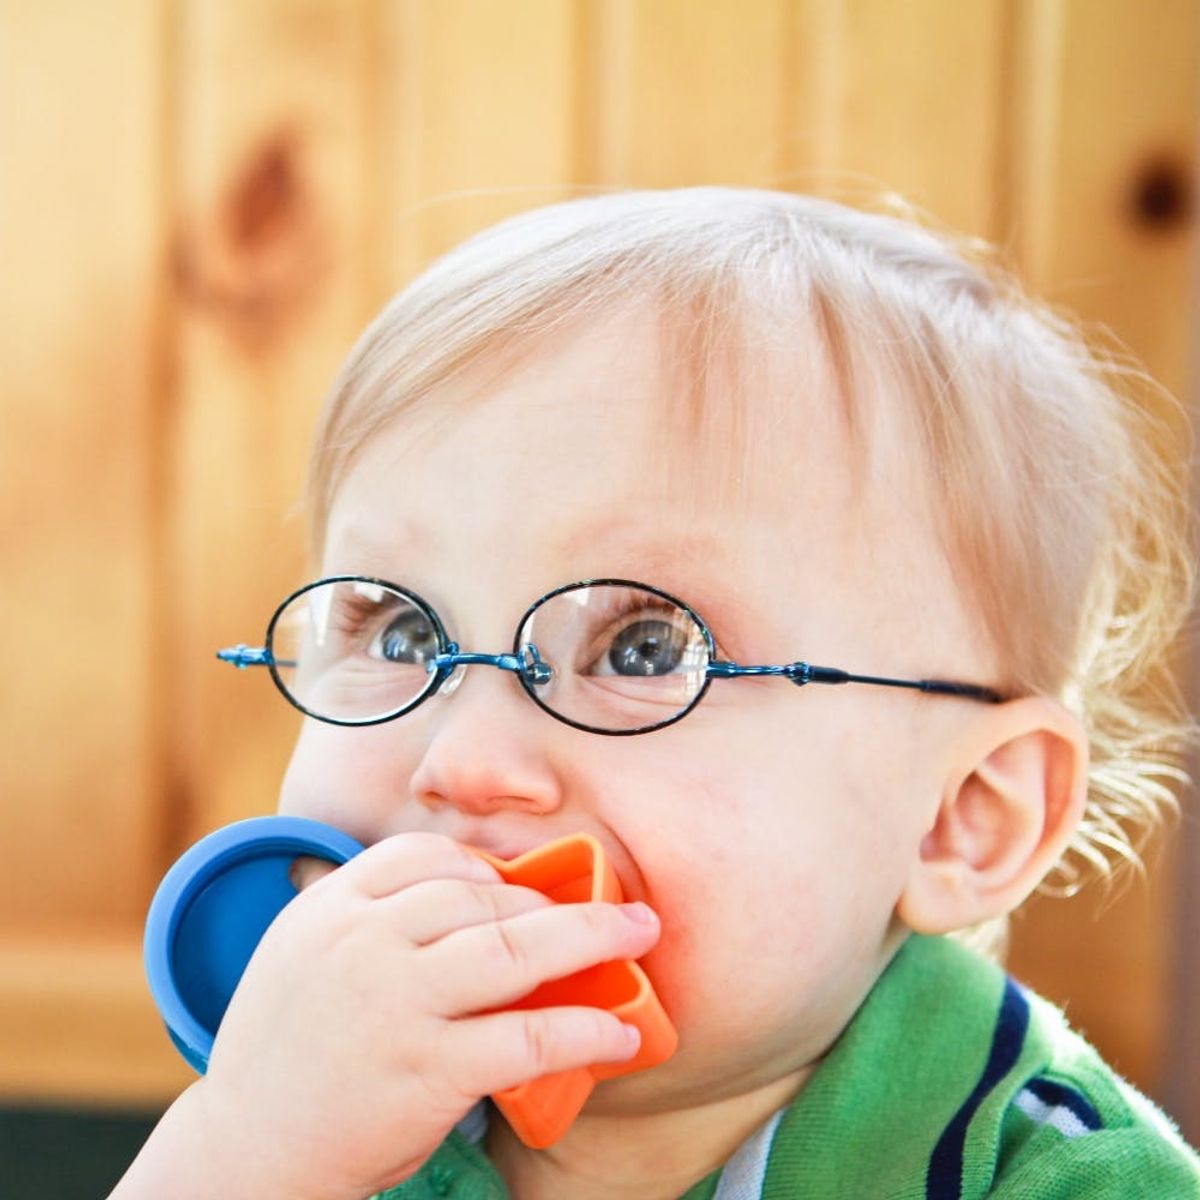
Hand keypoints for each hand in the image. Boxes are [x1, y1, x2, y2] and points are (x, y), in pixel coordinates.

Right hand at [187, 832, 660, 1199]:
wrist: (246, 1152)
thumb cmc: (286, 1053)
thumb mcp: (303, 956)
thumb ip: (370, 917)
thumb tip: (468, 893)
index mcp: (332, 908)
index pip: (422, 856)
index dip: (483, 867)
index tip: (516, 886)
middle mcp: (365, 943)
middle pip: (481, 898)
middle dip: (551, 902)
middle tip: (606, 912)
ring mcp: (398, 1004)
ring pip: (514, 950)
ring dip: (591, 938)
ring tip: (639, 935)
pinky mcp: (429, 1070)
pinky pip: (526, 1037)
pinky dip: (581, 1030)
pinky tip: (617, 1032)